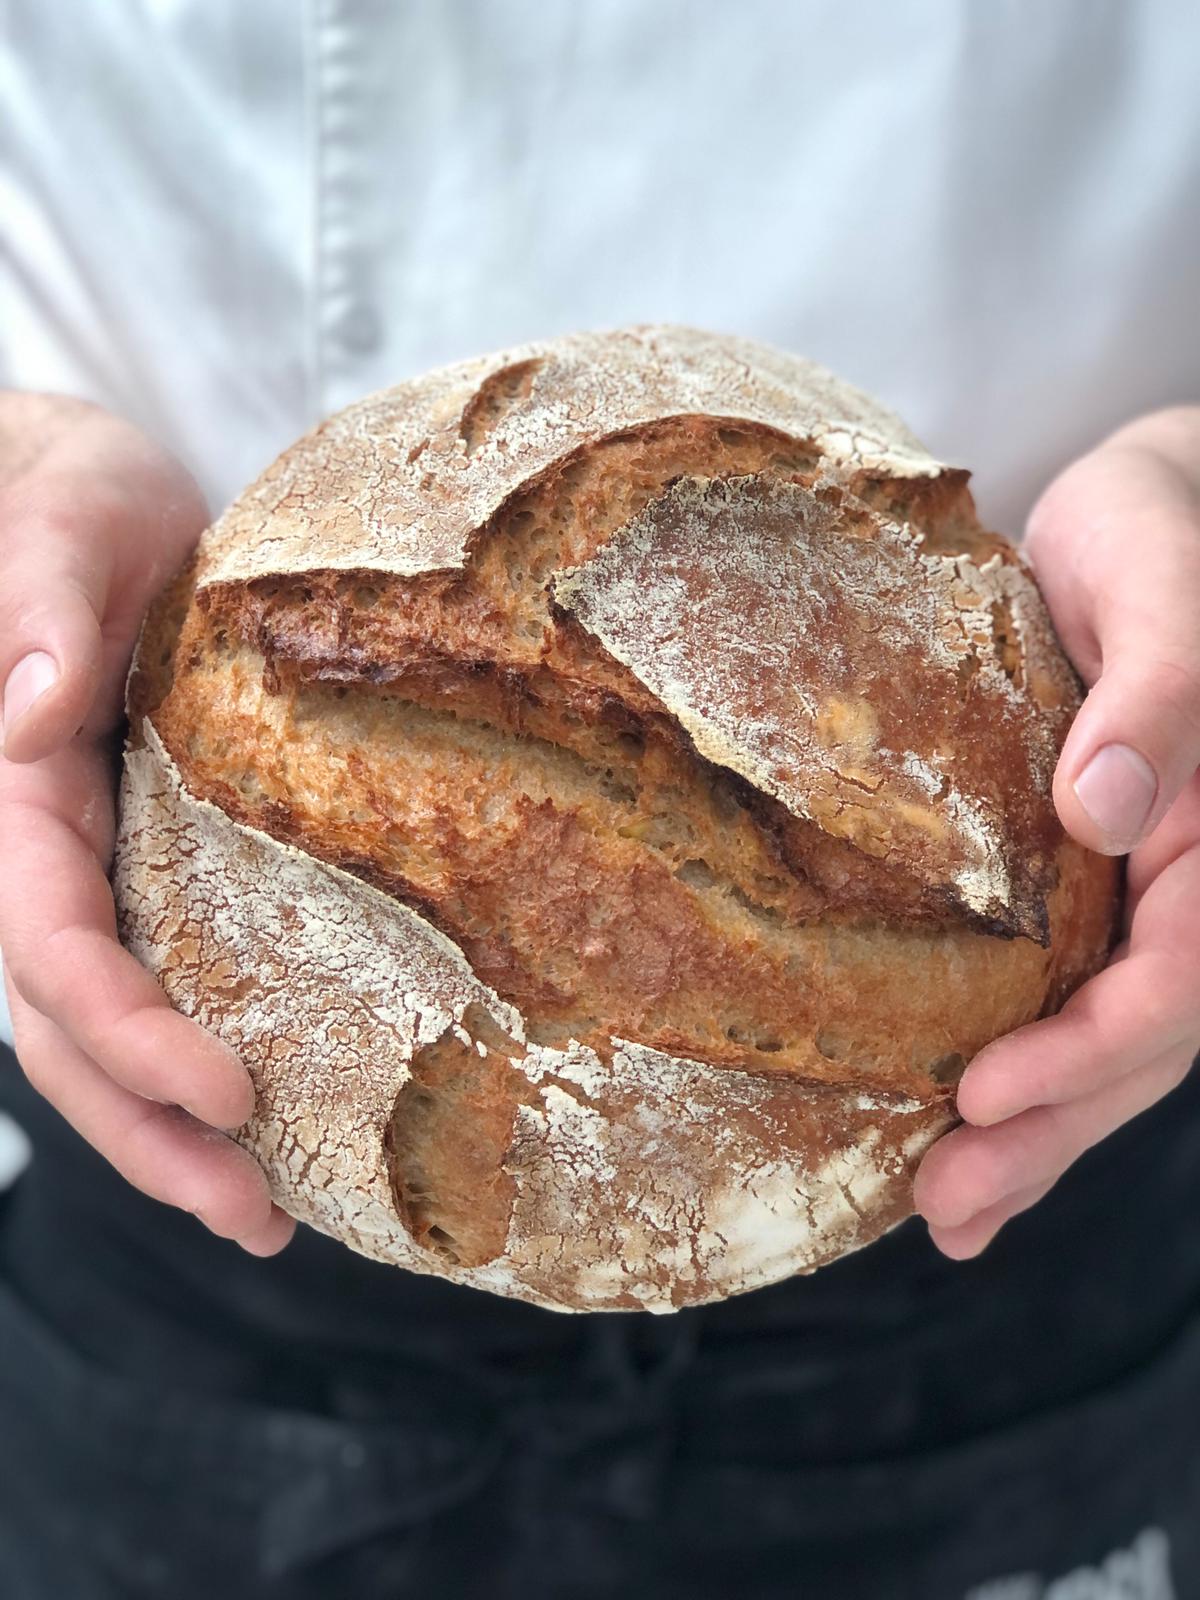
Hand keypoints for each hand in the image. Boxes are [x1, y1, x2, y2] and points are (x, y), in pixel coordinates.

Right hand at [0, 394, 293, 1253]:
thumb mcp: (73, 527)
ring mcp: (72, 866)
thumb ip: (42, 608)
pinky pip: (135, 981)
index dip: (126, 1031)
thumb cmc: (74, 499)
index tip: (230, 1095)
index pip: (51, 940)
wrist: (73, 496)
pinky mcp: (125, 863)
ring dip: (165, 1133)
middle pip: (63, 1026)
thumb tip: (23, 717)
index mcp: (10, 791)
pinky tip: (252, 1121)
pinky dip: (178, 1067)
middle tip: (261, 1219)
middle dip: (150, 1133)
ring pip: (89, 1031)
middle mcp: (29, 849)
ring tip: (267, 1215)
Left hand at [915, 407, 1199, 1256]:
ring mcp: (1145, 896)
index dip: (1093, 1048)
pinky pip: (1067, 996)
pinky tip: (966, 1134)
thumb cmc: (1158, 536)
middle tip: (949, 1209)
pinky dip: (1025, 1073)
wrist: (1141, 517)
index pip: (1179, 977)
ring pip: (1105, 1041)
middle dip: (1049, 1132)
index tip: (986, 1089)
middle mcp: (1196, 887)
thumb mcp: (1162, 593)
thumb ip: (1159, 695)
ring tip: (947, 1212)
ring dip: (1034, 1134)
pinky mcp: (1088, 891)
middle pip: (1141, 1042)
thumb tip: (1106, 805)